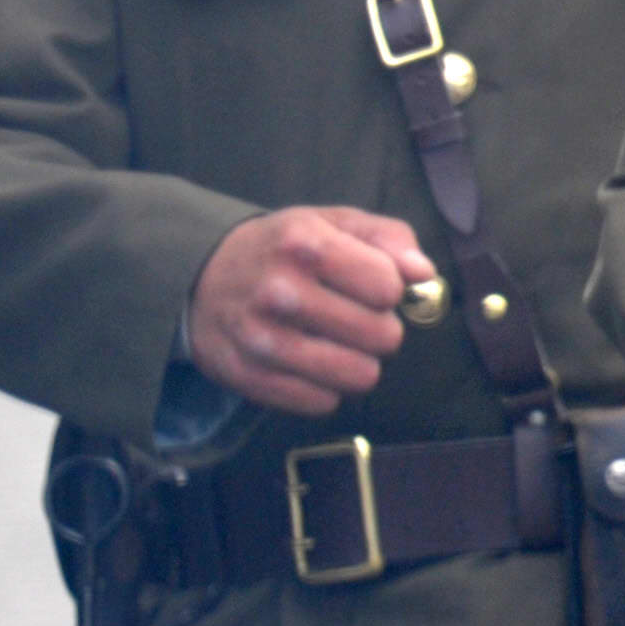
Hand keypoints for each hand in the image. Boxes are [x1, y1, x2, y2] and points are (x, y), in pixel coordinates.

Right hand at [188, 205, 429, 417]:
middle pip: (382, 337)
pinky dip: (326, 387)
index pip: (389, 288)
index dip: (389, 289)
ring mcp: (260, 339)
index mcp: (306, 245)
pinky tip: (310, 362)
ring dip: (359, 362)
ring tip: (338, 341)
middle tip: (355, 317)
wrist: (201, 276)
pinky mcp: (246, 377)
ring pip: (358, 376)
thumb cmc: (284, 249)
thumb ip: (389, 238)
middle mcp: (280, 292)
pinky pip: (322, 402)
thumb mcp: (334, 222)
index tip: (371, 284)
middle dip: (380, 328)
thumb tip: (423, 273)